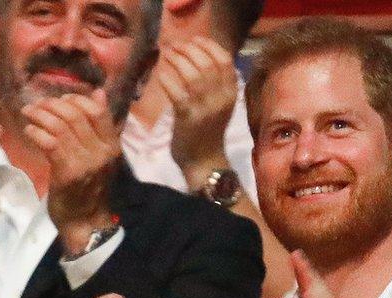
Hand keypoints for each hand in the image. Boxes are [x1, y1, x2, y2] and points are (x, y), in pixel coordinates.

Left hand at [22, 90, 118, 250]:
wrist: (86, 221)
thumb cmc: (90, 188)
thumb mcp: (100, 155)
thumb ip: (99, 127)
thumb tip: (98, 93)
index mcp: (112, 145)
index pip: (97, 111)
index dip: (76, 99)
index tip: (60, 99)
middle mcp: (101, 152)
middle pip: (75, 115)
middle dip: (52, 105)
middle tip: (37, 105)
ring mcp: (85, 163)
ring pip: (60, 127)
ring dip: (40, 115)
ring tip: (28, 113)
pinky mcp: (67, 173)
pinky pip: (50, 143)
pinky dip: (36, 133)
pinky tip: (29, 131)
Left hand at [158, 37, 237, 189]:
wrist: (205, 162)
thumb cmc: (208, 133)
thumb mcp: (219, 105)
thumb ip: (215, 84)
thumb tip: (198, 56)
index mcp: (231, 93)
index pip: (225, 60)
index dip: (208, 45)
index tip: (193, 39)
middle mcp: (221, 98)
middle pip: (207, 63)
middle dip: (188, 49)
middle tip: (174, 45)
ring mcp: (206, 108)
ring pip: (192, 74)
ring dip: (177, 60)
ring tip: (166, 54)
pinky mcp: (188, 117)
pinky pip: (177, 92)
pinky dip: (168, 79)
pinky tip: (160, 74)